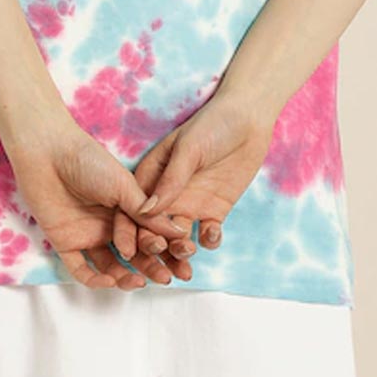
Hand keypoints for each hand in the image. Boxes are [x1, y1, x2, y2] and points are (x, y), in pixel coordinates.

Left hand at [5, 119, 190, 289]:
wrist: (48, 152)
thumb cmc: (87, 160)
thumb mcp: (123, 186)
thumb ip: (147, 213)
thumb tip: (179, 232)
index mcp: (125, 208)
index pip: (148, 236)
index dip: (164, 251)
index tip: (181, 261)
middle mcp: (108, 224)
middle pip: (133, 255)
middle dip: (150, 268)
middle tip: (165, 277)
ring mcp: (87, 234)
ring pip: (110, 266)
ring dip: (125, 277)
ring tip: (139, 281)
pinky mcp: (65, 242)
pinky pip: (81, 268)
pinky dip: (95, 279)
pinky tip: (110, 279)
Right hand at [99, 90, 277, 287]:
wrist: (248, 119)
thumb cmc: (212, 124)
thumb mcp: (188, 149)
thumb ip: (170, 181)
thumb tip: (146, 212)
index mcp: (152, 175)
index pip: (133, 208)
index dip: (127, 229)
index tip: (127, 249)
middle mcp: (168, 194)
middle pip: (154, 229)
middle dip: (154, 247)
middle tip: (162, 257)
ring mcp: (191, 203)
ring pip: (178, 238)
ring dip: (180, 251)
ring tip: (187, 256)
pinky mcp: (215, 210)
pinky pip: (207, 234)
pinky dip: (207, 240)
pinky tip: (211, 233)